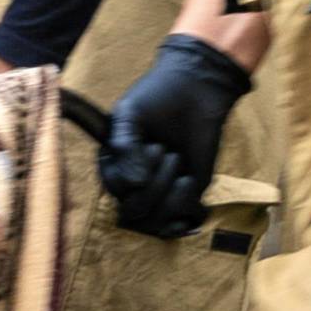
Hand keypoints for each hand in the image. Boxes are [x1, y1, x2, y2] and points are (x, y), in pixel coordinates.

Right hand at [100, 36, 253, 239]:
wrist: (196, 89)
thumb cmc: (158, 97)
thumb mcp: (130, 115)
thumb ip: (123, 147)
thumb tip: (135, 186)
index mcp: (114, 165)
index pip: (114, 190)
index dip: (128, 174)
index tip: (146, 144)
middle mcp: (134, 184)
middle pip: (133, 212)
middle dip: (151, 185)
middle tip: (164, 150)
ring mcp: (161, 191)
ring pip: (154, 221)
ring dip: (167, 193)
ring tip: (176, 159)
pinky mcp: (187, 195)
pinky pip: (181, 219)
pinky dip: (185, 202)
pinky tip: (188, 178)